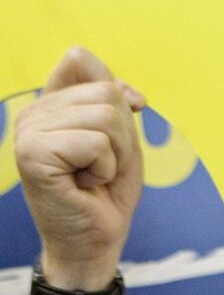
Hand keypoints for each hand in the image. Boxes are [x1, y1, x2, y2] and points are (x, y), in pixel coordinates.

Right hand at [15, 47, 144, 290]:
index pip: (80, 58)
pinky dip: (105, 167)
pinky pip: (95, 142)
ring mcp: (28, 131)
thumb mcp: (120, 134)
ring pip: (106, 117)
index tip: (118, 127)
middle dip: (123, 133)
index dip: (115, 89)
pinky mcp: (31, 154)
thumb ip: (113, 96)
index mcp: (51, 102)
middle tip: (104, 164)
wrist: (96, 236)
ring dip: (116, 153)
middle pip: (106, 92)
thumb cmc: (108, 188)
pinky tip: (86, 183)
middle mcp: (33, 112)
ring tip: (95, 174)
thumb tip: (124, 88)